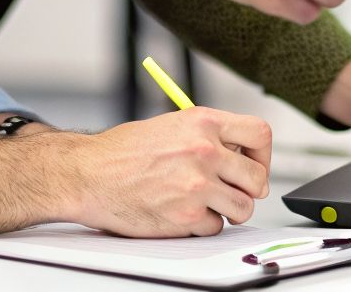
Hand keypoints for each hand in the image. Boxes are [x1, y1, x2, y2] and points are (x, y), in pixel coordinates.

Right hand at [66, 107, 273, 236]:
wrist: (88, 174)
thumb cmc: (122, 152)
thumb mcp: (171, 125)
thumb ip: (208, 136)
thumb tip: (240, 156)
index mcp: (203, 122)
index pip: (259, 134)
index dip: (262, 155)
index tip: (254, 164)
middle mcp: (204, 151)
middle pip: (257, 178)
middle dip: (249, 189)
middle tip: (233, 191)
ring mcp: (196, 185)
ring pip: (243, 208)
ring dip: (229, 211)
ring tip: (206, 203)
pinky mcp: (185, 216)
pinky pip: (215, 228)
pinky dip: (202, 225)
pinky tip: (182, 212)